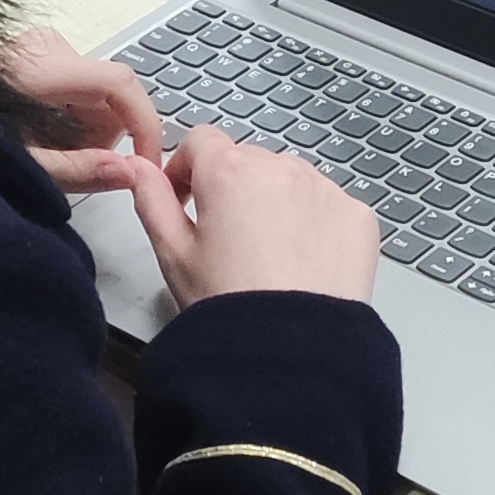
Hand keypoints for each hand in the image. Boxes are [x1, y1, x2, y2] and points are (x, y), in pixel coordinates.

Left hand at [0, 28, 162, 193]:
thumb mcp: (22, 166)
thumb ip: (77, 171)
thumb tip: (129, 173)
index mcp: (41, 69)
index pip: (120, 83)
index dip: (145, 123)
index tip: (147, 160)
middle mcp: (44, 47)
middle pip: (109, 92)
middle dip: (101, 134)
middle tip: (66, 161)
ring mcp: (38, 46)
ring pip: (94, 92)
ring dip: (84, 127)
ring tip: (44, 147)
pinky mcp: (34, 52)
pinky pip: (76, 86)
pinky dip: (70, 115)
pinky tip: (39, 131)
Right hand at [126, 127, 379, 306]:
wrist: (291, 354)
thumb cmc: (229, 306)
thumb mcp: (173, 254)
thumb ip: (151, 199)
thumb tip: (138, 168)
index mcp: (229, 171)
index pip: (201, 141)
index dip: (187, 168)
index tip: (186, 199)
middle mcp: (281, 169)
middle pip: (248, 161)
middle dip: (234, 189)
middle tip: (228, 240)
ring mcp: (324, 189)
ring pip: (290, 181)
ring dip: (276, 203)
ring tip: (268, 256)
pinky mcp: (357, 216)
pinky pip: (328, 205)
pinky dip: (315, 225)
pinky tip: (302, 263)